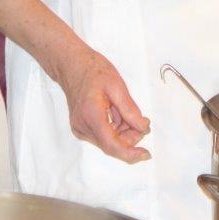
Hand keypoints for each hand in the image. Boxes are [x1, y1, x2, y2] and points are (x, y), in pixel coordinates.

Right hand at [53, 46, 149, 162]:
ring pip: (108, 141)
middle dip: (130, 136)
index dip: (130, 153)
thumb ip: (130, 110)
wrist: (72, 65)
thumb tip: (143, 128)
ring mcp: (79, 128)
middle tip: (141, 119)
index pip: (111, 145)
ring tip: (123, 109)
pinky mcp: (80, 128)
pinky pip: (102, 135)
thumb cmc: (94, 71)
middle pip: (111, 144)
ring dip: (122, 131)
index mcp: (91, 116)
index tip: (146, 154)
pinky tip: (115, 112)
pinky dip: (114, 129)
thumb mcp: (117, 86)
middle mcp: (83, 127)